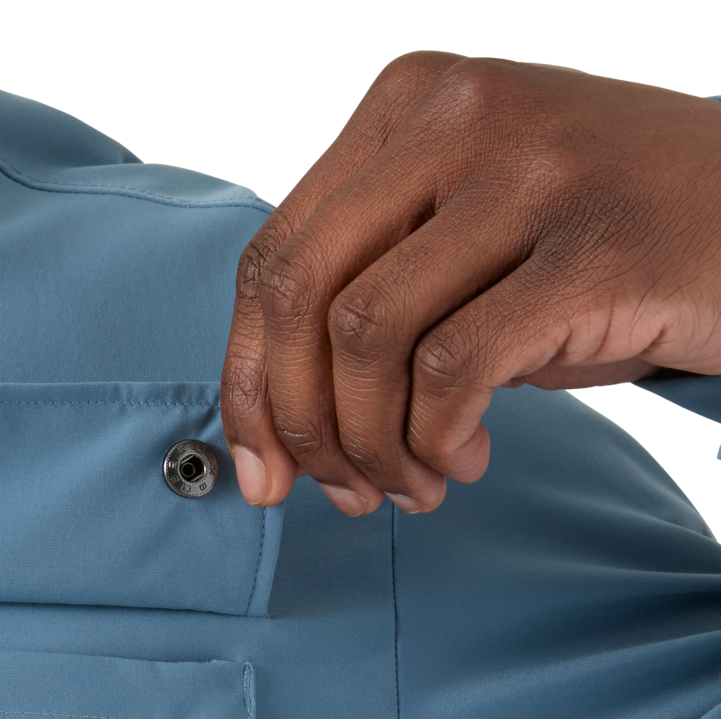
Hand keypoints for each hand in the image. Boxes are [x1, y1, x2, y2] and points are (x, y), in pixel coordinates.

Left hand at [220, 54, 720, 514]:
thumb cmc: (593, 245)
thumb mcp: (460, 239)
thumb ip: (363, 290)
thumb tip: (265, 423)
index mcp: (407, 105)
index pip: (274, 257)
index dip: (247, 381)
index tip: (259, 468)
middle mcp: (459, 117)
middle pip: (301, 295)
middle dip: (297, 421)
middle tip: (333, 491)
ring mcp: (530, 172)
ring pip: (367, 338)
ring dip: (372, 442)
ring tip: (410, 481)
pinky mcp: (593, 248)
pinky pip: (452, 369)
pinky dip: (436, 437)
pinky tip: (462, 458)